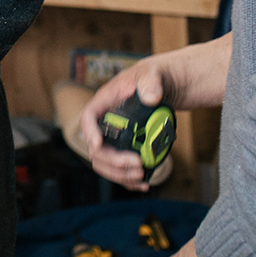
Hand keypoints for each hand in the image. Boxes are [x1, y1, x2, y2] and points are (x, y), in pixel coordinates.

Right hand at [79, 34, 233, 189]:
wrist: (167, 86)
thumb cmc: (156, 76)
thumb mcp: (153, 74)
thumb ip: (151, 82)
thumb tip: (150, 97)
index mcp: (106, 101)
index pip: (88, 117)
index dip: (89, 132)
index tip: (99, 144)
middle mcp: (107, 121)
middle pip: (95, 148)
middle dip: (113, 161)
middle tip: (137, 165)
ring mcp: (116, 137)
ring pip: (105, 163)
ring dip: (120, 174)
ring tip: (141, 175)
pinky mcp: (127, 148)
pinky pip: (120, 169)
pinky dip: (129, 180)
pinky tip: (145, 182)